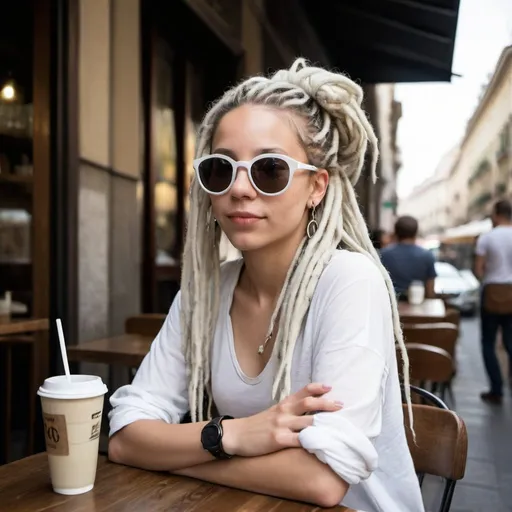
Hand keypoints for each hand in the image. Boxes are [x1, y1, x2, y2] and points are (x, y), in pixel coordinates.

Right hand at [222, 383, 341, 457]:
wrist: (236, 435)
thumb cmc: (256, 425)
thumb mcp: (273, 412)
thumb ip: (289, 410)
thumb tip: (308, 411)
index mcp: (283, 404)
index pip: (303, 392)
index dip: (317, 388)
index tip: (330, 387)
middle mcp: (284, 411)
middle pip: (309, 404)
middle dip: (327, 404)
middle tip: (341, 405)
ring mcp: (282, 425)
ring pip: (308, 421)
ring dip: (324, 423)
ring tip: (339, 425)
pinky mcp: (279, 440)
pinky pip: (300, 440)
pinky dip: (313, 441)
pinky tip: (323, 444)